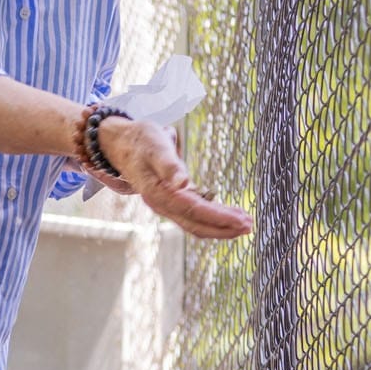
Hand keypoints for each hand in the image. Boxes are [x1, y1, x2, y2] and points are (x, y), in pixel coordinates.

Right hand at [97, 114, 253, 240]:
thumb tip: (182, 183)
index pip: (195, 211)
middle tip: (250, 226)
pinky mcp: (170, 200)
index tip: (242, 221)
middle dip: (224, 228)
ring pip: (195, 223)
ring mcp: (165, 204)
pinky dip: (211, 217)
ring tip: (244, 222)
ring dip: (220, 226)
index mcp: (159, 194)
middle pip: (196, 224)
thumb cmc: (141, 141)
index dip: (219, 218)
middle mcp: (162, 204)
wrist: (120, 143)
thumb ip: (169, 165)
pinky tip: (227, 213)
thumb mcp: (156, 146)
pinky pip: (193, 215)